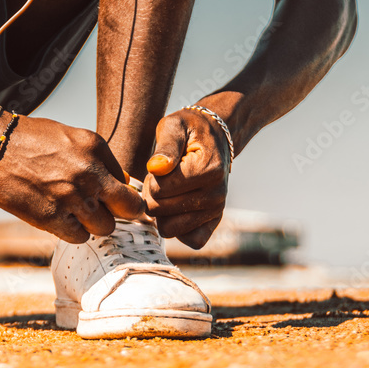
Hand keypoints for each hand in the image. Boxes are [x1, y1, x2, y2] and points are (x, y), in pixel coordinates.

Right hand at [0, 115, 144, 242]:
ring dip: (93, 224)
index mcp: (96, 150)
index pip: (129, 187)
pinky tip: (62, 218)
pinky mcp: (49, 216)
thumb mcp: (73, 138)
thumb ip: (101, 161)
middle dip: (117, 213)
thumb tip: (125, 184)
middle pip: (125, 211)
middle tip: (102, 210)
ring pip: (103, 227)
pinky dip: (74, 232)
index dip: (127, 200)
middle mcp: (88, 173)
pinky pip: (79, 237)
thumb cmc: (31, 140)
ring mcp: (69, 196)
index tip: (119, 204)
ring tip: (76, 213)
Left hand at [143, 108, 230, 248]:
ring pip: (169, 229)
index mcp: (208, 170)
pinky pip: (190, 241)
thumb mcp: (173, 126)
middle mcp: (217, 195)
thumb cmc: (188, 130)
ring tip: (170, 191)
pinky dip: (178, 228)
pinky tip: (177, 208)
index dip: (151, 178)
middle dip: (153, 194)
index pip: (159, 190)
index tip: (161, 166)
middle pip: (159, 210)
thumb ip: (165, 146)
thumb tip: (156, 169)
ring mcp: (217, 211)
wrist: (214, 137)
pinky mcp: (215, 222)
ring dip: (162, 212)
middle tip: (163, 178)